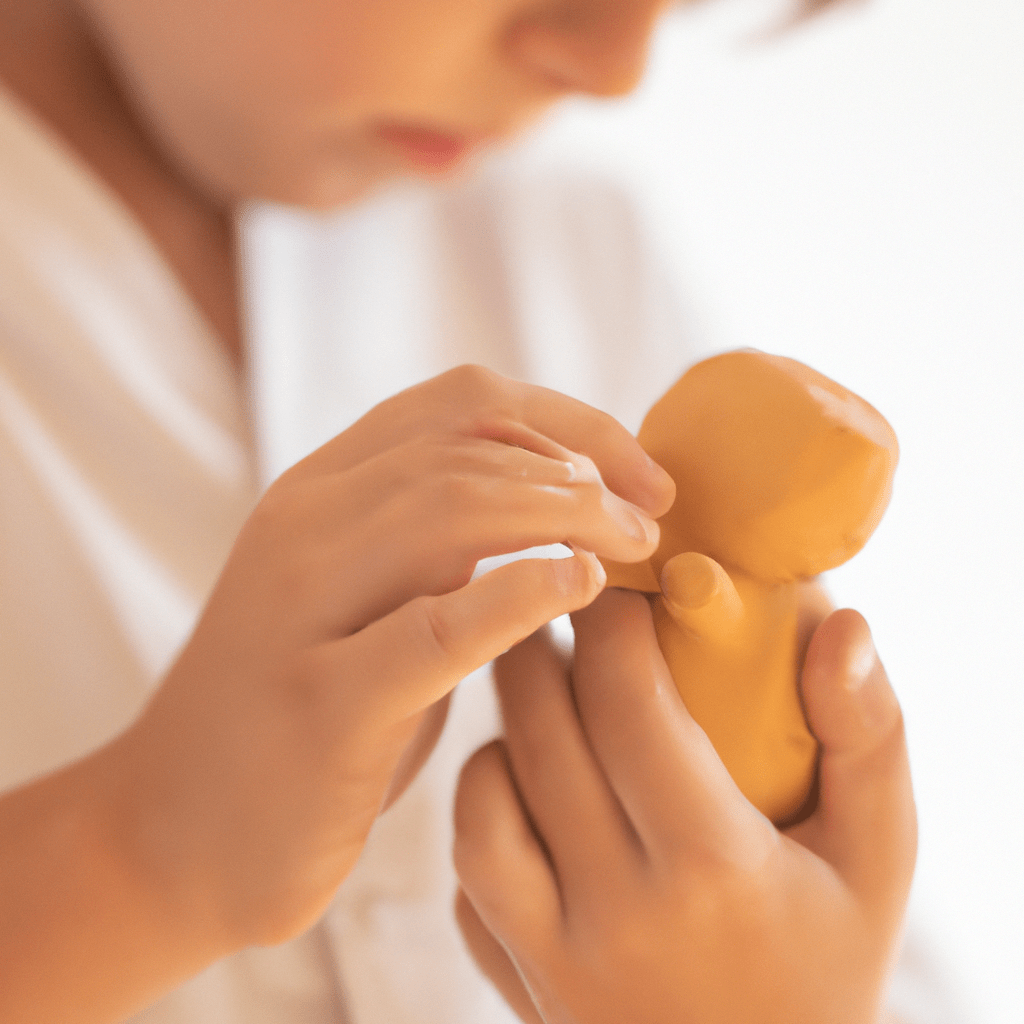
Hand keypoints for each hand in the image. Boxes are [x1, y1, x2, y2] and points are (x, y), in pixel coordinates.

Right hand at [99, 366, 672, 949]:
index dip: (570, 421)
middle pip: (468, 443)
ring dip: (566, 515)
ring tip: (632, 551)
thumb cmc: (304, 715)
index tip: (639, 475)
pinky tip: (579, 590)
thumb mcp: (366, 600)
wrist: (173, 838)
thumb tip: (559, 502)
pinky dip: (520, 594)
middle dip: (584, 468)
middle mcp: (303, 527)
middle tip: (651, 520)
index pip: (462, 401)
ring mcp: (301, 608)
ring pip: (450, 505)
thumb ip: (438, 543)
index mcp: (318, 492)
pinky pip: (435, 625)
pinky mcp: (322, 703)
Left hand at [454, 590, 915, 1023]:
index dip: (612, 623)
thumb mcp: (877, 859)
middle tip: (560, 606)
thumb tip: (841, 625)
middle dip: (538, 645)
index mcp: (711, 866)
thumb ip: (868, 737)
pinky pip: (467, 874)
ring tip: (538, 686)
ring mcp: (553, 954)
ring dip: (502, 724)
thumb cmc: (828, 962)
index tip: (622, 585)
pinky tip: (521, 778)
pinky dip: (482, 808)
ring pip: (481, 800)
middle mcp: (617, 911)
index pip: (627, 705)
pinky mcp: (517, 979)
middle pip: (540, 735)